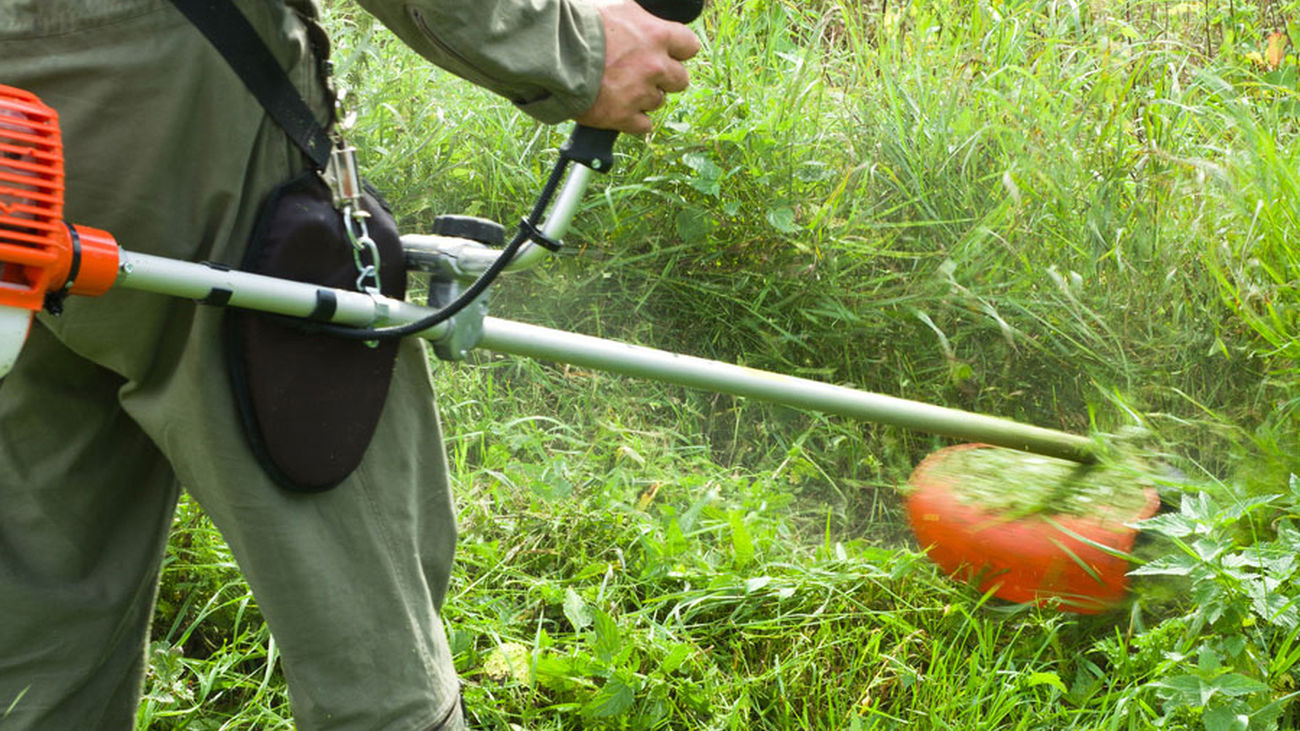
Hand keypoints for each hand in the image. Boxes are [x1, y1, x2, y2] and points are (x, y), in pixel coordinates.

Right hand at [574, 0, 700, 134]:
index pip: (690, 46)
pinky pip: (643, 125)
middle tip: (644, 73)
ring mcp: (640, 94)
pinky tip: (620, 109)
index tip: (668, 53)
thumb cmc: (581, 23)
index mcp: (658, 35)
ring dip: (645, 97)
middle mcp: (655, 66)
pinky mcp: (623, 116)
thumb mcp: (618, 6)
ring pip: (659, 102)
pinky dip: (634, 120)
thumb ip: (640, 17)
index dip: (678, 50)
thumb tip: (645, 19)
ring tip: (623, 88)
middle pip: (681, 79)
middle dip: (665, 77)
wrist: (554, 53)